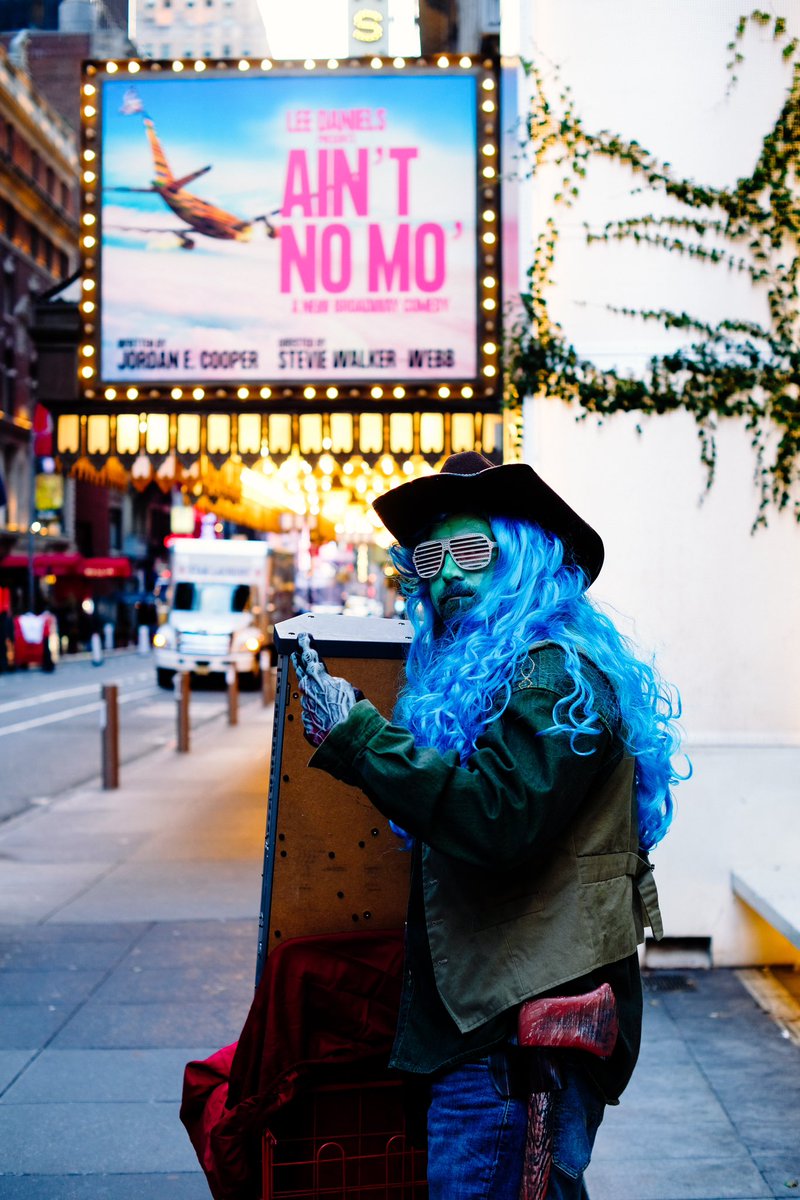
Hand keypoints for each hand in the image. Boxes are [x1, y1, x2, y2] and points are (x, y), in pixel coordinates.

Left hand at [290, 632, 361, 746]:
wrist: (347, 736)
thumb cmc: (351, 711)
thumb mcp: (350, 689)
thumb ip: (338, 684)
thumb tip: (335, 687)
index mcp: (318, 677)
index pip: (309, 655)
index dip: (305, 644)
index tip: (301, 637)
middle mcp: (308, 691)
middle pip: (301, 672)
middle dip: (299, 662)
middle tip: (295, 654)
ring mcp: (305, 708)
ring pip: (309, 698)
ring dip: (317, 698)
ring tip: (329, 701)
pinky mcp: (307, 723)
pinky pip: (314, 717)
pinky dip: (321, 718)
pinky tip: (332, 722)